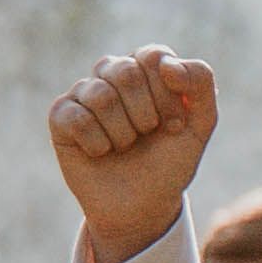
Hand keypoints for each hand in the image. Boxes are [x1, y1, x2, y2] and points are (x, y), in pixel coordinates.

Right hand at [49, 48, 222, 262]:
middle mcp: (113, 73)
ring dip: (122, 133)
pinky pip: (77, 118)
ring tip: (124, 146)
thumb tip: (167, 64)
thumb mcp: (200, 124)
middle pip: (126, 72)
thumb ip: (200, 82)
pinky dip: (97, 144)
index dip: (167, 95)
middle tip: (147, 136)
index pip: (153, 57)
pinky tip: (100, 152)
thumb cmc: (169, 162)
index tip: (175, 126)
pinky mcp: (61, 115)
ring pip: (101, 95)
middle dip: (145, 115)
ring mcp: (85, 92)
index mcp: (146, 68)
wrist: (142, 206)